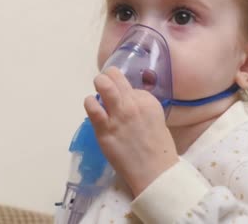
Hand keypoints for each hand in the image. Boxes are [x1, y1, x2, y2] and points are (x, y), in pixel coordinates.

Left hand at [84, 66, 178, 196]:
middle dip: (108, 77)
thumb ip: (141, 106)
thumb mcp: (155, 118)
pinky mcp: (105, 129)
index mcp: (148, 101)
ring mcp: (118, 115)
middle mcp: (133, 104)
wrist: (155, 171)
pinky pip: (92, 106)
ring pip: (103, 84)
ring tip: (98, 91)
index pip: (129, 85)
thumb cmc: (157, 148)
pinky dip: (90, 102)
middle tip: (105, 85)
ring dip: (99, 84)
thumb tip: (126, 100)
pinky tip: (92, 106)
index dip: (123, 89)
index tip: (122, 98)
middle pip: (115, 76)